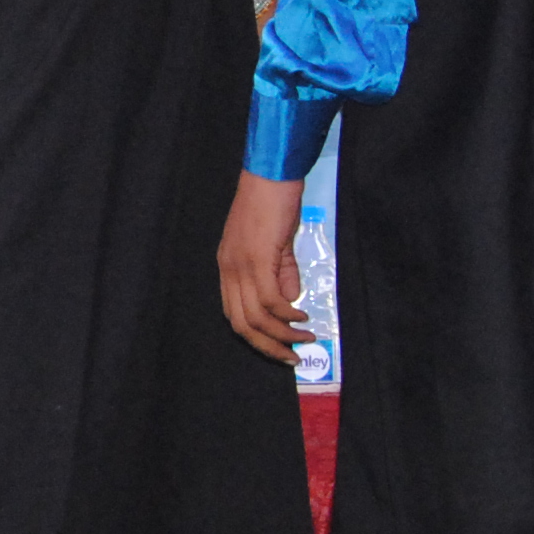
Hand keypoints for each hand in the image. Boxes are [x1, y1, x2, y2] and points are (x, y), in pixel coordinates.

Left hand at [217, 172, 311, 362]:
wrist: (271, 176)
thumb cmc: (272, 204)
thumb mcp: (275, 243)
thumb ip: (282, 273)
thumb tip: (290, 302)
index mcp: (228, 268)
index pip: (233, 315)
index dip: (256, 337)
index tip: (279, 348)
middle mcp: (229, 270)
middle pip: (241, 324)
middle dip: (268, 347)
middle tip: (292, 357)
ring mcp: (241, 265)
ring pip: (257, 317)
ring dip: (283, 334)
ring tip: (306, 339)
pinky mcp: (258, 259)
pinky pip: (271, 300)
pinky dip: (287, 314)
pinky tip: (303, 316)